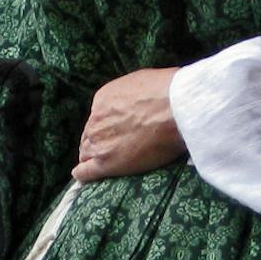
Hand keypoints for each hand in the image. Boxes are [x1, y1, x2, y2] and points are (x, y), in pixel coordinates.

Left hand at [73, 66, 182, 181]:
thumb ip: (131, 94)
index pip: (97, 118)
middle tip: (110, 150)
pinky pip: (86, 172)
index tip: (114, 133)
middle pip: (90, 136)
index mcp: (102, 100)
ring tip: (100, 166)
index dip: (105, 128)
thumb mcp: (142, 81)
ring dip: (92, 159)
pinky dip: (84, 175)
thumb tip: (138, 99)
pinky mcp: (107, 163)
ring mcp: (100, 142)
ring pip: (87, 154)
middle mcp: (96, 121)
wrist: (176, 110)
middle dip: (98, 143)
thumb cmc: (168, 93)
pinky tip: (84, 178)